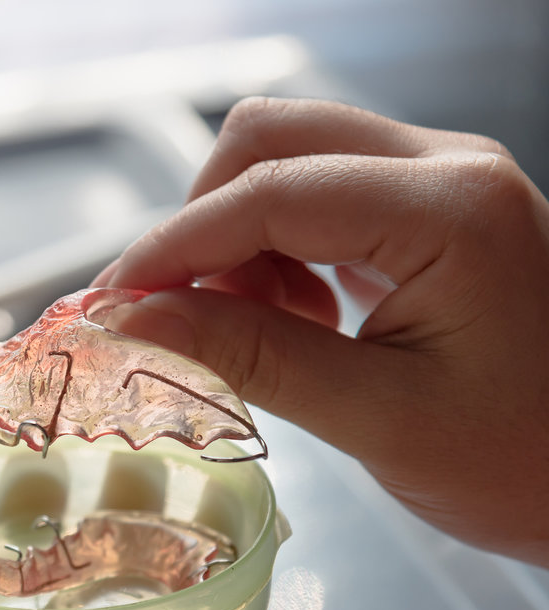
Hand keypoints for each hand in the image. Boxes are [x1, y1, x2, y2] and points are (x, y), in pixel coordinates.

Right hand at [95, 97, 548, 566]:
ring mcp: (441, 179)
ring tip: (247, 330)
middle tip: (171, 314)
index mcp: (452, 211)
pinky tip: (294, 320)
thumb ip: (252, 356)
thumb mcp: (379, 418)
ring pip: (288, 160)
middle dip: (201, 225)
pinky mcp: (430, 207)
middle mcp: (448, 165)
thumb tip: (133, 320)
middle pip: (271, 140)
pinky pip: (319, 194)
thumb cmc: (523, 462)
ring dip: (236, 240)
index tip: (108, 305)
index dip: (173, 246)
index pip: (271, 193)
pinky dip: (274, 251)